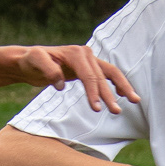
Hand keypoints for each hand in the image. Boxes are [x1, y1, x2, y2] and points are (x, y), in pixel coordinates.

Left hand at [11, 44, 138, 113]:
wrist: (29, 60)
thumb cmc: (30, 61)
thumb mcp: (34, 61)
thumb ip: (47, 70)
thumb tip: (60, 83)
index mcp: (76, 53)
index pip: (89, 75)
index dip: (94, 92)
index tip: (97, 109)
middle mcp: (86, 54)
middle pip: (103, 76)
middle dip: (110, 94)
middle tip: (116, 112)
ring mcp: (89, 60)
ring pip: (110, 74)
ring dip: (122, 88)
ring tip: (135, 101)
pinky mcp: (88, 68)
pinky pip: (107, 75)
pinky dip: (116, 84)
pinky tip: (124, 95)